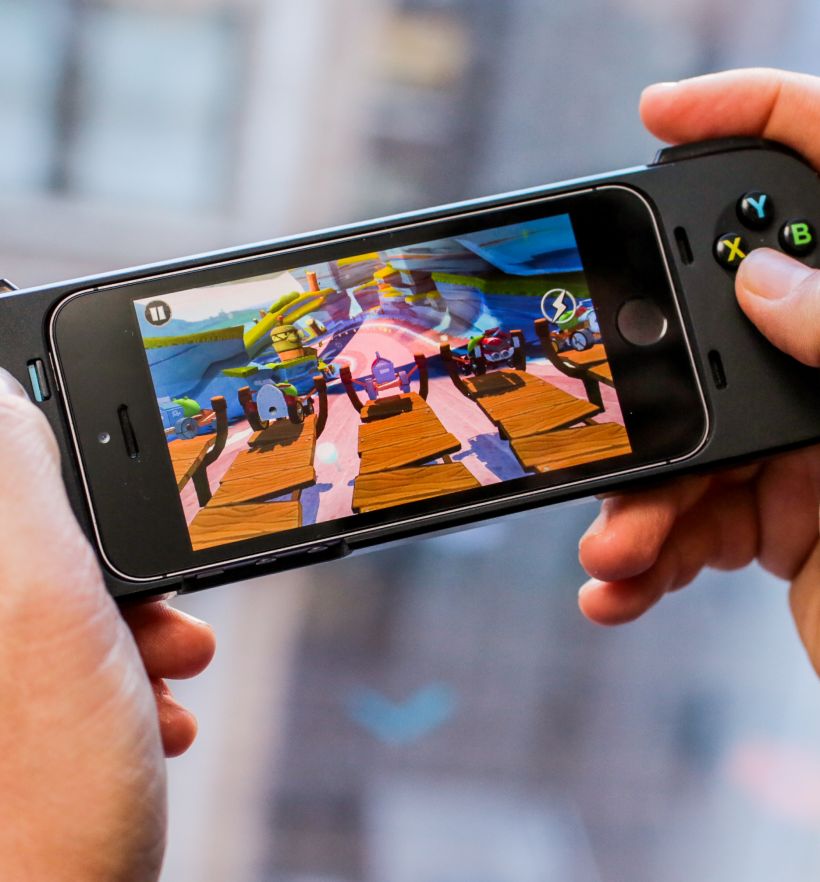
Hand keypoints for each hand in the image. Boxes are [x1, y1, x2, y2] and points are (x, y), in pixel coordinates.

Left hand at [0, 369, 214, 879]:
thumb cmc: (37, 797)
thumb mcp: (36, 607)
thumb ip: (16, 478)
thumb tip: (3, 383)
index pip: (10, 463)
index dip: (55, 438)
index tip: (112, 442)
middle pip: (42, 541)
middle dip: (121, 566)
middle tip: (159, 601)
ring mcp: (6, 670)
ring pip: (67, 604)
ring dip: (140, 625)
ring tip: (173, 667)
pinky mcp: (23, 712)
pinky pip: (75, 661)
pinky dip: (129, 676)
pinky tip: (157, 716)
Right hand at [579, 69, 819, 672]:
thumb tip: (763, 282)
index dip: (753, 118)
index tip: (662, 117)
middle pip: (716, 325)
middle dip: (645, 381)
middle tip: (603, 422)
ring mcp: (802, 445)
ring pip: (681, 439)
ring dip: (633, 502)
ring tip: (615, 552)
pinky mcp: (769, 516)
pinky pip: (684, 518)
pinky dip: (641, 555)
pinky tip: (619, 584)